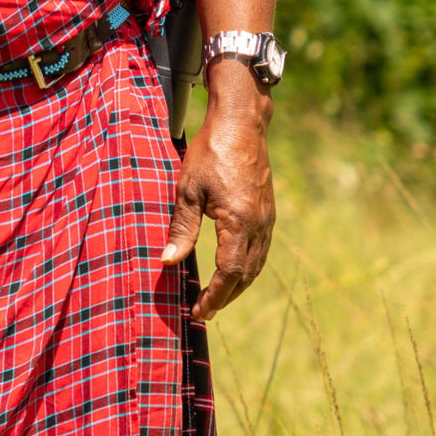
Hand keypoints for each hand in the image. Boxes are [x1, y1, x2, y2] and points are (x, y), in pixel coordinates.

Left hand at [160, 62, 274, 324]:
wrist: (241, 123)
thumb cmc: (211, 152)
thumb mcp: (187, 190)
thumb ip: (181, 229)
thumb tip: (168, 262)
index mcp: (239, 223)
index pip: (228, 273)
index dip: (214, 297)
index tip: (198, 312)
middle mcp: (259, 225)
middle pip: (245, 275)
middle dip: (226, 297)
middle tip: (205, 312)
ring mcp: (267, 218)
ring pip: (256, 264)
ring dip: (237, 285)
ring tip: (217, 298)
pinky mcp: (267, 210)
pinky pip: (260, 249)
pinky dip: (247, 267)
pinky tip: (233, 270)